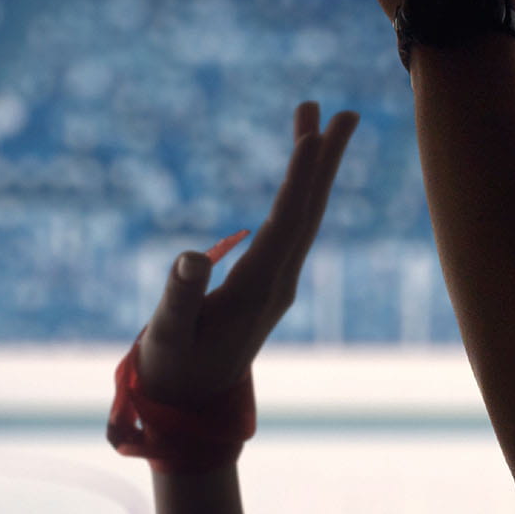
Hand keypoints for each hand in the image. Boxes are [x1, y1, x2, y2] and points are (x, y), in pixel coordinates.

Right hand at [132, 102, 358, 414]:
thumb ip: (179, 296)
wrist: (191, 401)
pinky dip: (300, 191)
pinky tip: (303, 169)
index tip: (313, 136)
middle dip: (324, 160)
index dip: (300, 180)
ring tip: (320, 120)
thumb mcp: (168, 335)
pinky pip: (294, 226)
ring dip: (315, 169)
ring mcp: (280, 281)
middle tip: (346, 112)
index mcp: (256, 290)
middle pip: (309, 212)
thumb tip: (191, 258)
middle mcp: (279, 281)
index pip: (286, 224)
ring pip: (305, 216)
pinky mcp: (272, 281)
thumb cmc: (173, 366)